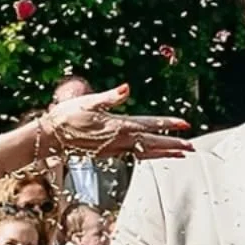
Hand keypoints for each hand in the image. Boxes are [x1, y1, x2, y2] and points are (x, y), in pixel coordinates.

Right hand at [46, 85, 191, 160]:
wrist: (52, 136)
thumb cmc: (68, 116)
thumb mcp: (89, 101)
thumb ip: (110, 96)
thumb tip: (126, 88)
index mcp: (118, 126)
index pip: (150, 125)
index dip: (168, 124)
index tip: (185, 124)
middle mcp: (120, 141)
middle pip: (153, 144)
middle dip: (174, 145)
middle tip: (192, 147)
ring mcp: (116, 149)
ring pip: (147, 153)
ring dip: (165, 153)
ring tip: (182, 153)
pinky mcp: (111, 154)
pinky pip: (136, 156)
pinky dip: (150, 156)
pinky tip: (156, 154)